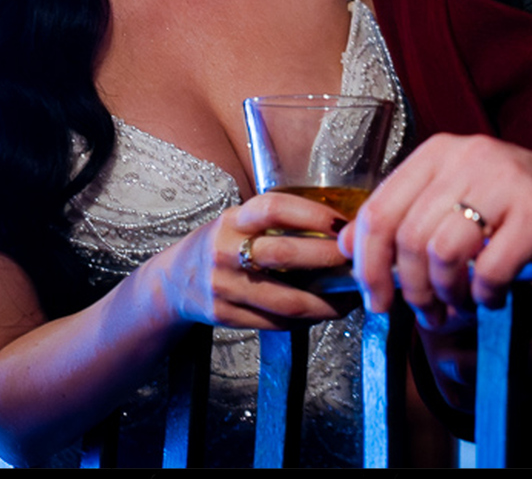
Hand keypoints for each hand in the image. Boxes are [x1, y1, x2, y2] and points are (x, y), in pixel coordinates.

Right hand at [150, 192, 350, 329]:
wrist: (174, 281)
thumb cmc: (223, 245)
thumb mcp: (239, 222)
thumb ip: (277, 222)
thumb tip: (340, 227)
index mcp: (233, 219)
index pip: (274, 208)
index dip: (311, 214)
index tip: (343, 224)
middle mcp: (225, 250)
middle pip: (284, 255)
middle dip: (328, 260)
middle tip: (357, 262)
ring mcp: (224, 286)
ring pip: (286, 300)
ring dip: (326, 303)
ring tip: (349, 297)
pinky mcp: (224, 316)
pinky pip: (276, 323)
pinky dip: (306, 321)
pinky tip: (323, 313)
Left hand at [339, 134, 531, 324]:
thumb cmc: (509, 202)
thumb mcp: (451, 195)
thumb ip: (402, 215)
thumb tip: (346, 246)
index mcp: (438, 153)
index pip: (380, 211)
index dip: (368, 264)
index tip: (375, 298)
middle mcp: (470, 158)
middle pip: (409, 238)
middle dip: (410, 289)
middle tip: (426, 310)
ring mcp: (507, 182)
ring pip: (444, 253)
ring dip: (446, 293)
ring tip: (459, 303)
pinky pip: (490, 268)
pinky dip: (483, 295)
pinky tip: (491, 296)